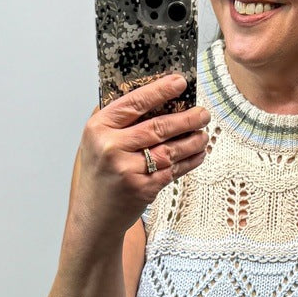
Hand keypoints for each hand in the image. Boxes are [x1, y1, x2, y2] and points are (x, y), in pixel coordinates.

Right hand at [74, 72, 209, 232]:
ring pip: (169, 150)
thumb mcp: (95, 141)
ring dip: (192, 141)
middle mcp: (111, 147)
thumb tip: (151, 92)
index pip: (134, 103)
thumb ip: (116, 118)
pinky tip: (198, 154)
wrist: (94, 215)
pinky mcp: (142, 188)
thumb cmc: (99, 173)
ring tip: (203, 134)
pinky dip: (189, 161)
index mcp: (98, 128)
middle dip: (186, 118)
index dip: (160, 91)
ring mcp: (127, 170)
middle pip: (157, 127)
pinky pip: (172, 170)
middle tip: (203, 113)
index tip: (180, 82)